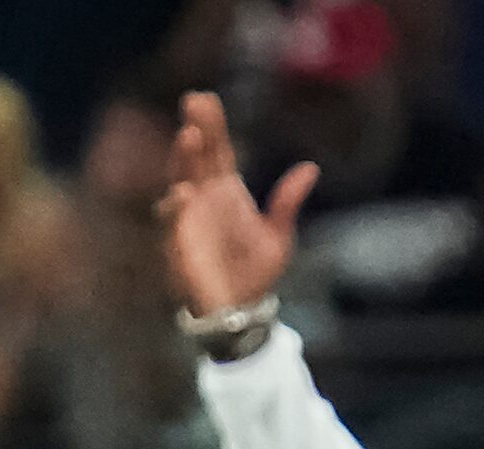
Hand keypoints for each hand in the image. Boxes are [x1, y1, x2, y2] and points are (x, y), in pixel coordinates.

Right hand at [158, 92, 316, 315]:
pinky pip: (174, 225)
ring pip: (181, 182)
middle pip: (197, 158)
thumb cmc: (255, 276)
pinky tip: (182, 193)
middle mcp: (203, 201)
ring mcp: (189, 222)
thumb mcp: (279, 237)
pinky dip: (175, 209)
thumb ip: (287, 203)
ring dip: (182, 161)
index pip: (218, 152)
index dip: (213, 127)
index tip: (207, 99)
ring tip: (188, 135)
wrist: (240, 313)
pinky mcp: (179, 248)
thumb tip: (310, 168)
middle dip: (195, 130)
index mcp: (226, 193)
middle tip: (194, 100)